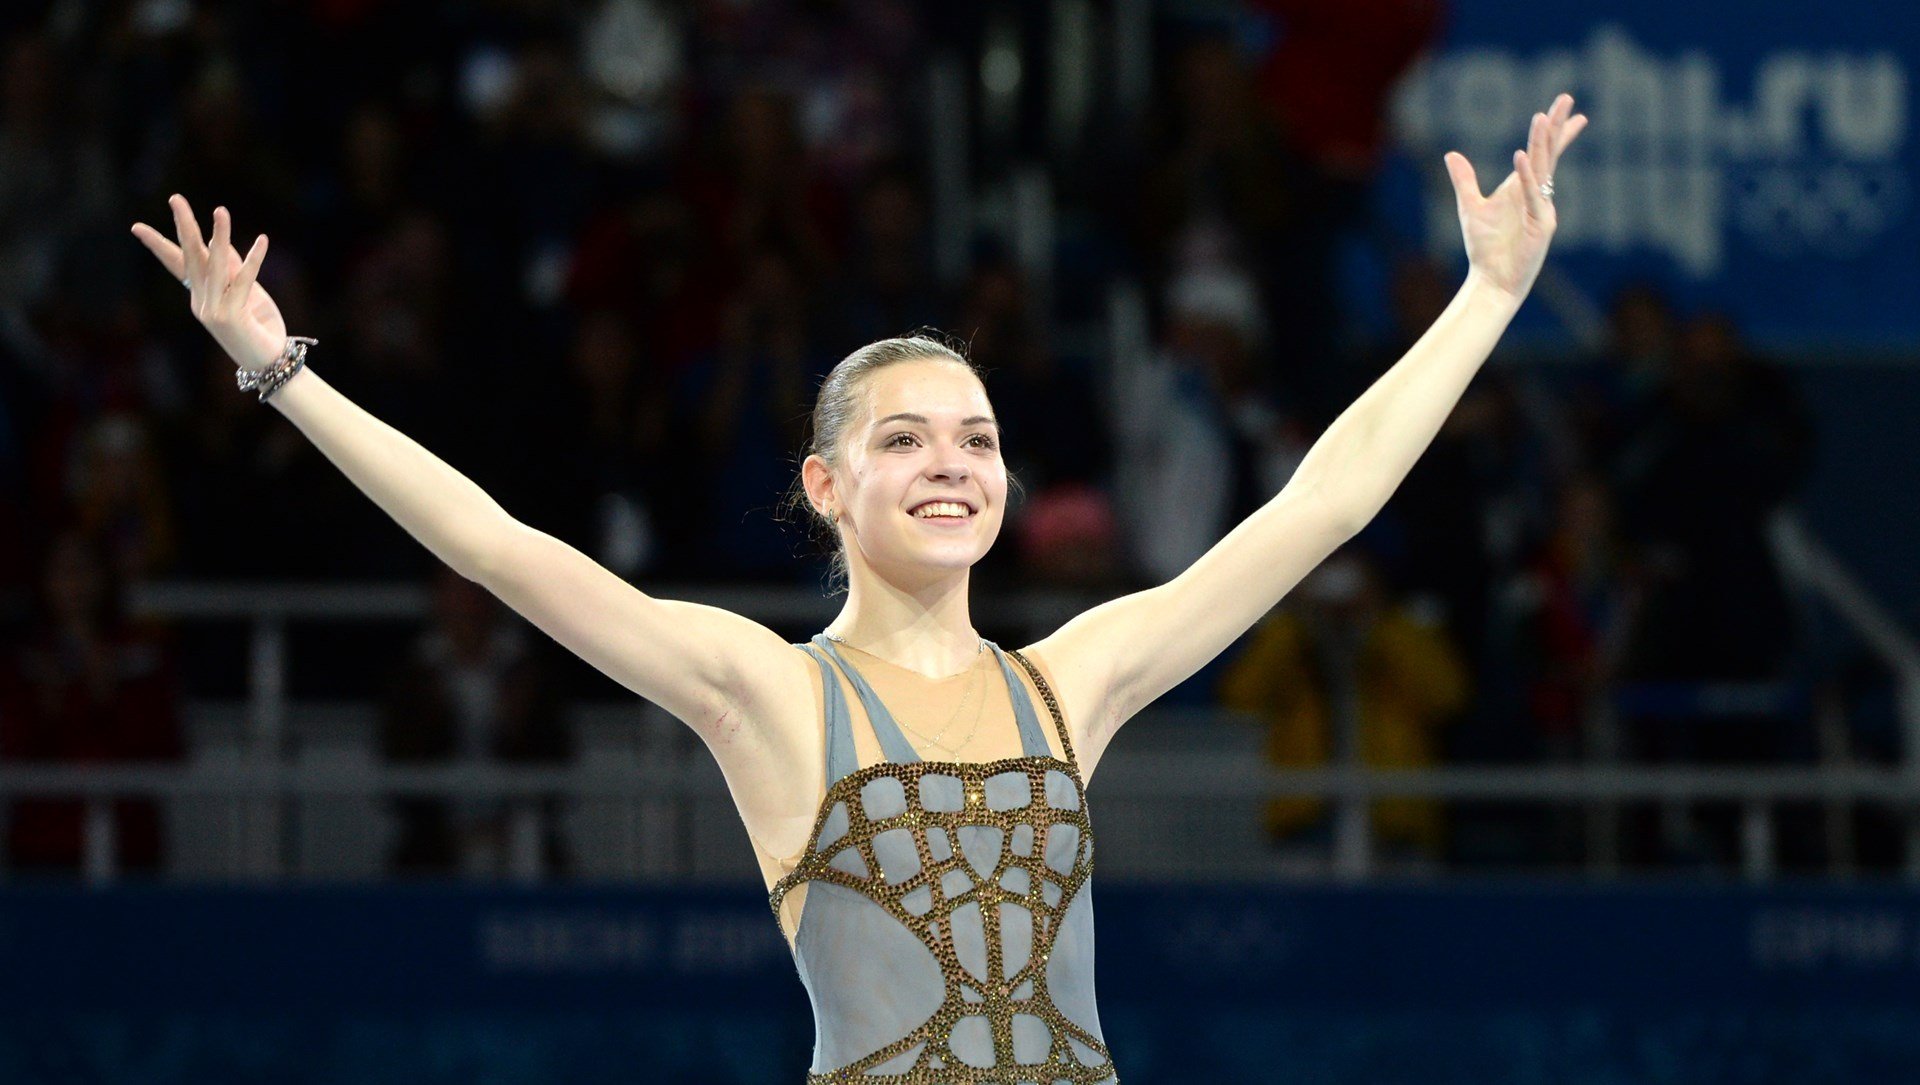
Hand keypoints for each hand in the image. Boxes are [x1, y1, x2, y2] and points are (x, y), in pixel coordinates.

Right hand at [130, 195, 286, 371]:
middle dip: (183, 227)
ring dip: (220, 236)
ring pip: (216, 265)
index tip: (136, 227)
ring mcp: (214, 310)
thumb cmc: (258, 328)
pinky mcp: (232, 316)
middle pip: (190, 258)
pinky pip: (243, 281)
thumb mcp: (246, 294)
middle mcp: (201, 302)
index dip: (159, 245)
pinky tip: (262, 240)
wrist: (269, 363)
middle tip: (175, 199)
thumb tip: (220, 242)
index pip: (178, 265)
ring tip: (220, 210)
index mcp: (200, 297)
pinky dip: (254, 260)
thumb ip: (233, 270)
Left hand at [1443, 93, 1588, 302]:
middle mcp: (1537, 194)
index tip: (1565, 108)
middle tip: (1566, 98)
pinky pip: (1534, 195)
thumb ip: (1464, 180)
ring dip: (1542, 143)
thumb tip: (1451, 154)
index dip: (1553, 131)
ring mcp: (1543, 208)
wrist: (1491, 279)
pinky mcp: (1541, 225)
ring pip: (1543, 169)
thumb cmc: (1485, 248)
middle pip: (1549, 153)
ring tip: (1542, 117)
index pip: (1543, 153)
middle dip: (1556, 126)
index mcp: (1524, 188)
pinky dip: (1526, 176)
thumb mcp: (1470, 207)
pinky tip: (1521, 156)